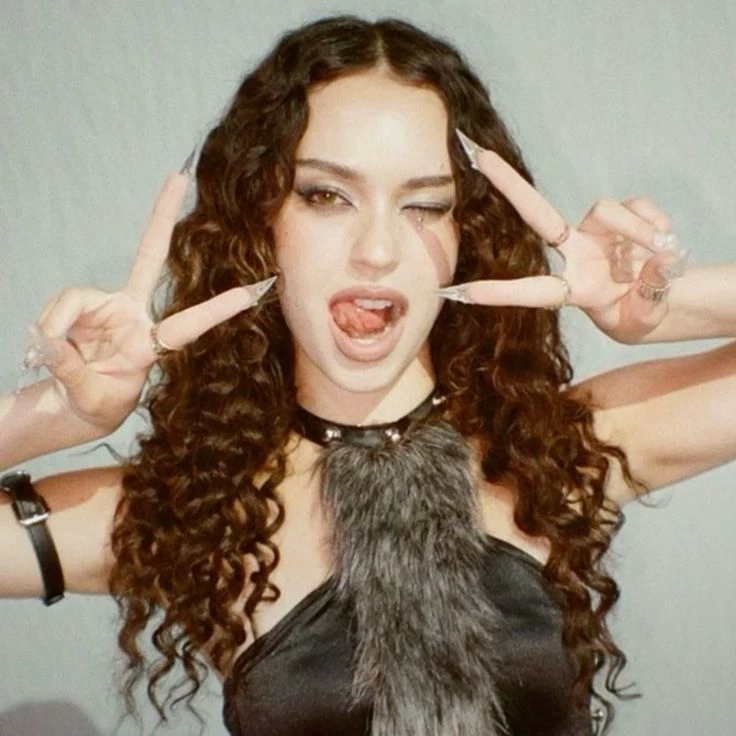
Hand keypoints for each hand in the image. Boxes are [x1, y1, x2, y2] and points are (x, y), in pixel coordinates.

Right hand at [26, 173, 273, 435]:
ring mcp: (107, 306)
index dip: (217, 311)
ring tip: (50, 355)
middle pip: (149, 256)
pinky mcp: (82, 305)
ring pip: (74, 299)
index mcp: (150, 345)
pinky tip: (46, 345)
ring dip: (56, 326)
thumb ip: (71, 370)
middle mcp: (133, 315)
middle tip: (177, 177)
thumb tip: (50, 342)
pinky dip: (46, 326)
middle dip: (160, 217)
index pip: (188, 325)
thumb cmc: (96, 401)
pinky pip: (59, 306)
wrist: (77, 400)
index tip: (251, 293)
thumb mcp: (89, 396)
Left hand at [442, 132, 688, 342]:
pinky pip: (638, 207)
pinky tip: (665, 244)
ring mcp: (596, 232)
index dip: (499, 292)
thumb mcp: (645, 318)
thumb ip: (651, 295)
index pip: (532, 290)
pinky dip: (655, 225)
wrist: (660, 297)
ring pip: (608, 210)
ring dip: (638, 231)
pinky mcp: (622, 214)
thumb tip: (661, 258)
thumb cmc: (638, 314)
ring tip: (663, 253)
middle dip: (509, 184)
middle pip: (538, 213)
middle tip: (479, 156)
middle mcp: (575, 254)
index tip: (461, 292)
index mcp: (572, 289)